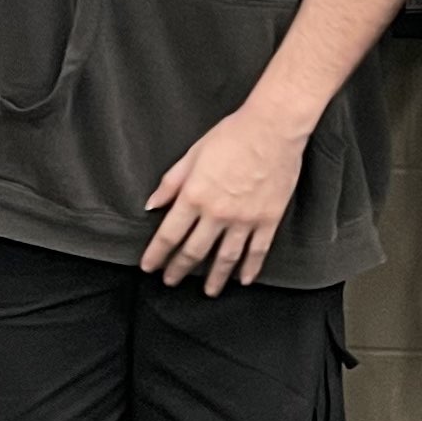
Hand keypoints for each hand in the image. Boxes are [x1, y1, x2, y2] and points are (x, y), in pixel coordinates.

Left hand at [142, 100, 307, 293]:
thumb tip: (151, 204)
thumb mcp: (192, 154)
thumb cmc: (232, 135)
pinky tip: (244, 280)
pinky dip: (250, 268)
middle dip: (179, 270)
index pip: (169, 234)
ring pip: (225, 258)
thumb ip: (171, 183)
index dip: (157, 254)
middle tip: (171, 281)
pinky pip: (258, 251)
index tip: (149, 266)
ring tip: (209, 291)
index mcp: (195, 196)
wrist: (272, 129)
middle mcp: (217, 214)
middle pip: (194, 251)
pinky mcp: (268, 220)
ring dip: (214, 278)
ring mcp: (244, 220)